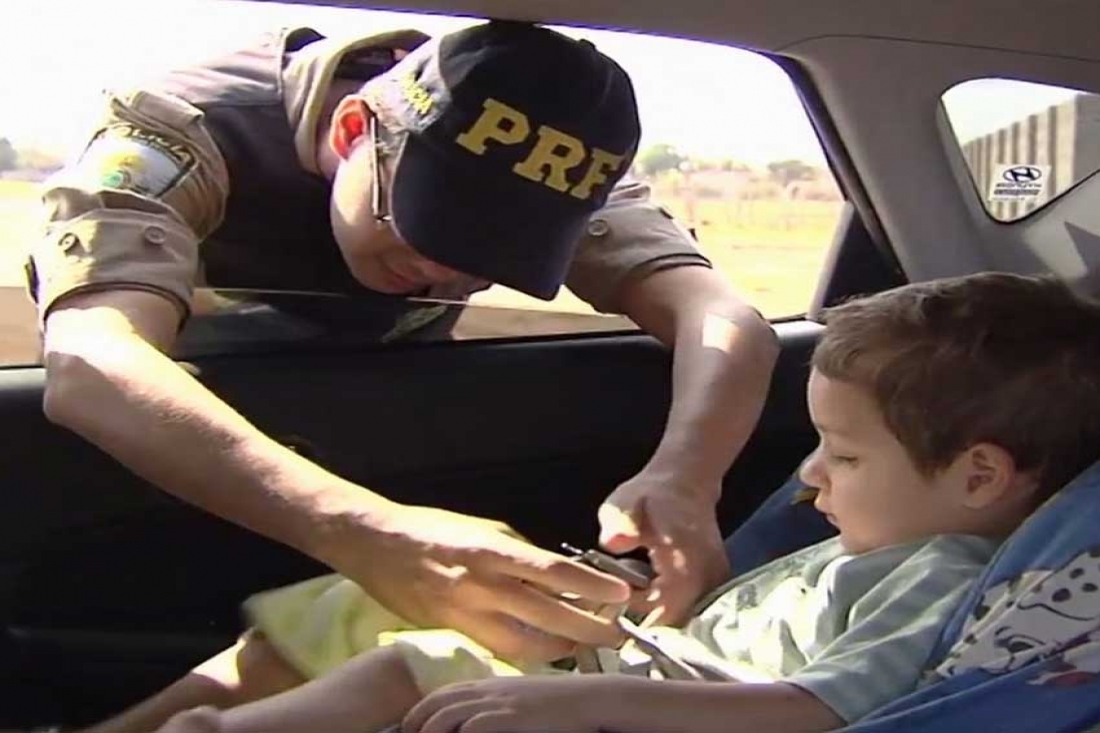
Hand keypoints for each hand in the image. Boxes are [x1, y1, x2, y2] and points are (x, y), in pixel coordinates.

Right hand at [329, 504, 629, 661]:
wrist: (376, 544)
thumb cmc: (433, 529)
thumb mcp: (484, 528)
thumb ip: (520, 553)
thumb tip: (557, 574)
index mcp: (493, 549)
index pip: (553, 571)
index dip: (591, 586)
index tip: (620, 594)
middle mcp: (481, 584)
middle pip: (546, 614)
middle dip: (587, 628)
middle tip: (614, 634)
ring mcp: (465, 612)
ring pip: (524, 644)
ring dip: (559, 648)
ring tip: (582, 646)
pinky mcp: (451, 631)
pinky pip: (497, 649)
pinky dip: (525, 653)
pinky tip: (543, 651)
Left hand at [403, 675, 616, 732]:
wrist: (589, 699)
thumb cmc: (557, 702)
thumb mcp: (520, 696)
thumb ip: (495, 702)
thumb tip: (473, 720)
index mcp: (487, 683)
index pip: (440, 694)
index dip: (418, 711)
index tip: (407, 728)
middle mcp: (486, 690)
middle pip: (435, 704)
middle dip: (413, 723)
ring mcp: (497, 703)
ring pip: (445, 716)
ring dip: (426, 731)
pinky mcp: (508, 717)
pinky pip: (470, 728)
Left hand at [598, 471, 730, 624]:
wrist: (684, 484)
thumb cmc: (649, 495)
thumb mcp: (625, 502)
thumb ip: (619, 522)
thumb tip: (614, 542)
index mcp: (688, 562)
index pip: (664, 612)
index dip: (634, 619)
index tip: (608, 610)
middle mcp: (709, 580)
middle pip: (676, 627)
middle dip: (643, 628)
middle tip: (613, 621)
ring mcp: (716, 587)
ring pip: (684, 625)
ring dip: (655, 625)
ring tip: (626, 615)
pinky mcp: (715, 590)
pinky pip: (689, 615)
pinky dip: (666, 617)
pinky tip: (644, 608)